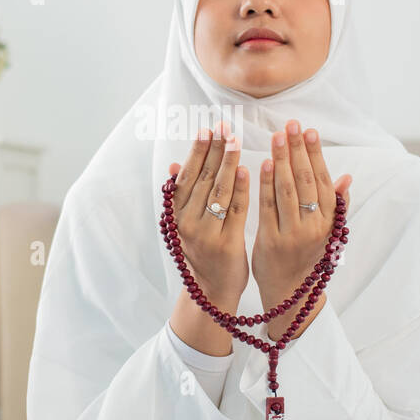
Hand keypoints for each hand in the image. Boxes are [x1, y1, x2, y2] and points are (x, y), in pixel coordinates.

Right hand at [167, 120, 250, 308]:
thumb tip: (172, 164)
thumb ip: (181, 195)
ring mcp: (206, 234)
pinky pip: (234, 211)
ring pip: (218, 192)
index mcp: (176, 215)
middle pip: (203, 180)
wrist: (211, 291)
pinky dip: (240, 189)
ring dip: (227, 163)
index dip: (197, 151)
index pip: (187, 176)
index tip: (207, 129)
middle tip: (225, 127)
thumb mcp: (185, 223)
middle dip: (215, 151)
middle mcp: (187, 222)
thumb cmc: (203, 250)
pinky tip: (247, 170)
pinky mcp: (226, 244)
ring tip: (235, 140)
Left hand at [251, 119, 350, 339]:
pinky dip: (267, 184)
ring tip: (277, 136)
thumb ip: (335, 205)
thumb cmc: (306, 256)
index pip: (323, 180)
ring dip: (282, 160)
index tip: (309, 130)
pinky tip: (264, 163)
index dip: (315, 154)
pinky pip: (268, 208)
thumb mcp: (326, 232)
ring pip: (288, 190)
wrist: (289, 294)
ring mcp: (293, 234)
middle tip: (291, 124)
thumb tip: (347, 177)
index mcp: (328, 221)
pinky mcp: (271, 241)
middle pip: (305, 181)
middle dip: (298, 149)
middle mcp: (314, 226)